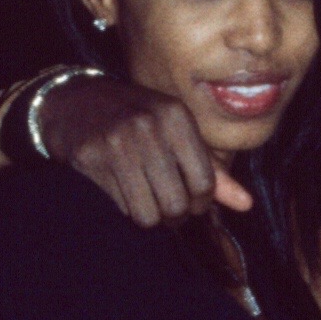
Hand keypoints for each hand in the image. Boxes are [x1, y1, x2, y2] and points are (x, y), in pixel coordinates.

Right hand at [39, 76, 252, 225]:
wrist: (73, 101)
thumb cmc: (135, 119)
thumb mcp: (176, 133)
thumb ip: (212, 170)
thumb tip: (247, 205)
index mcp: (176, 116)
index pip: (204, 183)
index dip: (201, 204)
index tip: (191, 201)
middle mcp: (149, 127)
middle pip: (176, 204)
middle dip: (175, 216)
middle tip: (167, 208)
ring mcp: (117, 143)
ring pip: (148, 214)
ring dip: (149, 217)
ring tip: (146, 202)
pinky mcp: (91, 160)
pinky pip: (120, 209)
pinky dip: (124, 210)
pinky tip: (122, 192)